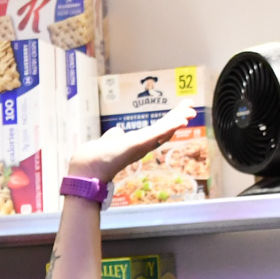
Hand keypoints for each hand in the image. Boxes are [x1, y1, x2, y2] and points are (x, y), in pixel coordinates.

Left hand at [67, 103, 198, 185]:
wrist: (86, 170)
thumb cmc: (94, 159)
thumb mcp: (108, 142)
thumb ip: (114, 136)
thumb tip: (117, 131)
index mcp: (137, 144)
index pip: (157, 130)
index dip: (170, 122)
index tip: (182, 111)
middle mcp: (142, 146)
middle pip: (164, 130)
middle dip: (178, 118)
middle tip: (193, 108)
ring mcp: (141, 146)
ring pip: (163, 131)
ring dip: (177, 121)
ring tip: (191, 113)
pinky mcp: (137, 145)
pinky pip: (156, 134)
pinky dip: (169, 127)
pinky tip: (180, 120)